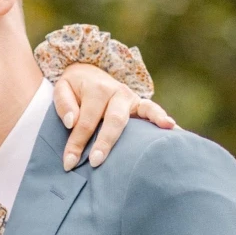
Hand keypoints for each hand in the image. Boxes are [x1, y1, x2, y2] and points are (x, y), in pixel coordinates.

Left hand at [53, 64, 175, 170]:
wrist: (89, 71)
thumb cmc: (74, 87)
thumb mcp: (62, 89)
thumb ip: (64, 105)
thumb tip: (72, 122)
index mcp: (96, 89)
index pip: (85, 121)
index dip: (76, 143)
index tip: (68, 163)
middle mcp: (117, 92)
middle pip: (113, 121)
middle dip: (104, 143)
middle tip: (95, 162)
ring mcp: (132, 98)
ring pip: (141, 113)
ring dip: (148, 126)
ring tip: (157, 140)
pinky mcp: (140, 104)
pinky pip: (153, 110)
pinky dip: (163, 118)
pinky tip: (173, 128)